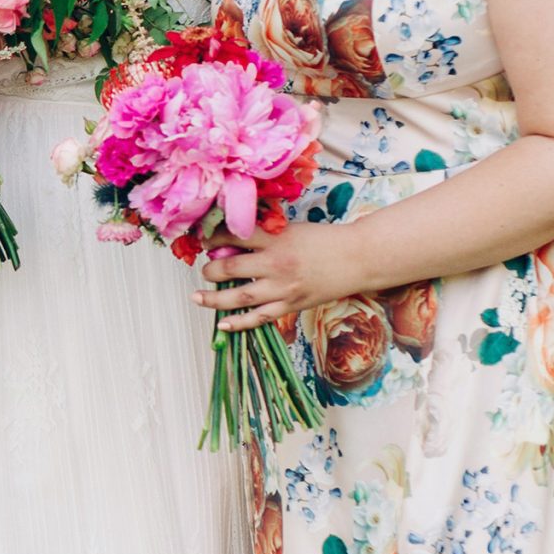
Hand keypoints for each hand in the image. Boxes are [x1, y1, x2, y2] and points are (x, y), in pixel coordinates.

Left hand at [193, 219, 360, 330]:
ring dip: (213, 298)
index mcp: (275, 239)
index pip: (233, 236)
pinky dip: (238, 323)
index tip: (203, 240)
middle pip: (229, 268)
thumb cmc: (325, 240)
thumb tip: (233, 241)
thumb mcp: (292, 228)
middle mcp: (275, 264)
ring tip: (197, 297)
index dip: (213, 238)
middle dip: (209, 269)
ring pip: (238, 297)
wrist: (357, 258)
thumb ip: (265, 235)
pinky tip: (222, 324)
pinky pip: (259, 318)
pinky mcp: (291, 305)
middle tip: (203, 268)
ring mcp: (283, 288)